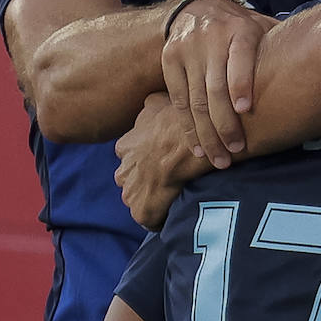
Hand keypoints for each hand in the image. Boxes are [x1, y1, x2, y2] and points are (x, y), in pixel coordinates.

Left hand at [114, 92, 208, 228]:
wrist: (196, 143)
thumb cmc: (184, 122)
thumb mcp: (162, 101)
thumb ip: (151, 104)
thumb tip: (151, 101)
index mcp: (126, 144)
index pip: (128, 155)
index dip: (145, 157)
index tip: (161, 158)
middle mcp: (123, 168)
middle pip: (129, 179)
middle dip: (144, 180)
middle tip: (169, 178)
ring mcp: (131, 191)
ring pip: (136, 199)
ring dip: (151, 199)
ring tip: (175, 197)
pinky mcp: (143, 210)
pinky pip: (149, 219)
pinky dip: (160, 218)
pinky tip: (176, 212)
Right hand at [161, 0, 276, 167]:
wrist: (196, 9)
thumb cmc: (242, 28)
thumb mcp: (262, 27)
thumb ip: (282, 45)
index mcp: (239, 30)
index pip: (239, 57)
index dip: (240, 83)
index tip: (246, 109)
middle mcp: (210, 38)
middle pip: (214, 87)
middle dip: (225, 123)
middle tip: (237, 151)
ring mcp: (187, 51)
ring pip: (194, 99)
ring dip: (206, 134)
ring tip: (219, 159)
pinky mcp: (170, 61)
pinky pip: (178, 100)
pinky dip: (187, 127)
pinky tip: (198, 147)